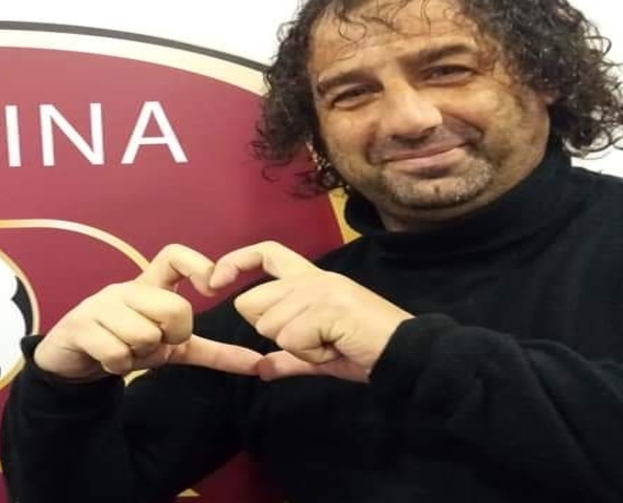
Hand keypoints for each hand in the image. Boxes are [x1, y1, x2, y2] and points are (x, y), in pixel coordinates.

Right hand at [33, 244, 263, 381]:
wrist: (72, 363)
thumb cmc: (125, 345)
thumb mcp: (172, 348)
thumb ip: (213, 352)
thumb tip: (258, 364)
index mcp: (148, 285)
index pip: (175, 255)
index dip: (200, 266)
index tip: (213, 288)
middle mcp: (125, 288)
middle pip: (174, 308)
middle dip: (171, 338)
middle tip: (155, 344)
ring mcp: (100, 304)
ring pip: (145, 336)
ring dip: (140, 356)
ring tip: (126, 351)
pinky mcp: (80, 326)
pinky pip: (118, 353)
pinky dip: (119, 366)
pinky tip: (109, 360)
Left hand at [211, 241, 412, 382]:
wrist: (409, 355)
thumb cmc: (367, 351)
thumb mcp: (320, 356)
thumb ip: (288, 357)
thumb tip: (260, 368)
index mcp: (310, 279)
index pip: (264, 252)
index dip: (235, 263)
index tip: (214, 282)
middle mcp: (312, 277)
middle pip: (251, 304)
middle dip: (273, 332)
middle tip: (315, 340)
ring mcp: (319, 289)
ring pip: (269, 326)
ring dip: (297, 348)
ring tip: (331, 344)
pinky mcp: (326, 307)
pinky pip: (290, 340)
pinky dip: (311, 355)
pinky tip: (336, 348)